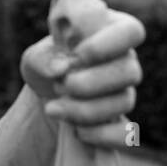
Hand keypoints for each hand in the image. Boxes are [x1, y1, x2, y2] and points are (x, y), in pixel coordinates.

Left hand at [20, 0, 145, 147]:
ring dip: (85, 109)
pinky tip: (77, 132)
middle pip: (130, 72)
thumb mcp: (35, 57)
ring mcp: (125, 92)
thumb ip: (42, 58)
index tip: (77, 55)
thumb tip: (60, 70)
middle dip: (91, 83)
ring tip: (54, 108)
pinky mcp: (120, 122)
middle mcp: (125, 61)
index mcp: (110, 34)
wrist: (47, 94)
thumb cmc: (47, 65)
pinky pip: (126, 133)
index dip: (106, 45)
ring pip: (124, 102)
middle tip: (60, 85)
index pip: (131, 31)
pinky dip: (101, 135)